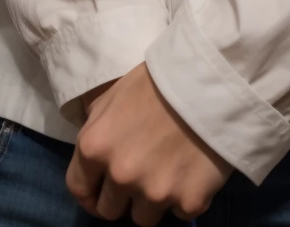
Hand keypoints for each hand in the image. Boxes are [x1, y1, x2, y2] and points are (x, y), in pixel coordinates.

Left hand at [66, 61, 232, 222]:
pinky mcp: (190, 201)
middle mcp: (121, 175)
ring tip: (169, 169)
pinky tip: (193, 169)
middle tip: (140, 176)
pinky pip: (181, 212)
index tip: (101, 194)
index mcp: (95, 147)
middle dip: (121, 198)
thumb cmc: (157, 79)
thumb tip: (95, 153)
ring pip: (145, 218)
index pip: (78, 189)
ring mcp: (156, 192)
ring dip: (152, 199)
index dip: (89, 193)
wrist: (210, 77)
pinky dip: (185, 196)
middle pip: (110, 212)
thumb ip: (97, 130)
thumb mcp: (113, 95)